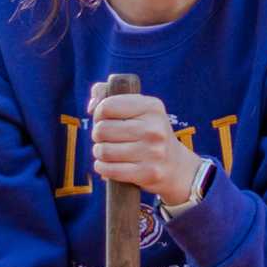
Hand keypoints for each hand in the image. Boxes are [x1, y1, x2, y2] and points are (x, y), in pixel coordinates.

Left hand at [90, 89, 198, 206]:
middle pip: (102, 129)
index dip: (99, 114)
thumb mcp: (137, 107)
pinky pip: (110, 170)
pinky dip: (102, 167)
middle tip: (106, 138)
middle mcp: (154, 128)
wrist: (176, 166)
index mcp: (152, 107)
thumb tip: (91, 107)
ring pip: (104, 151)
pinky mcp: (148, 173)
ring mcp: (153, 152)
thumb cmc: (148, 132)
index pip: (107, 106)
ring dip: (99, 152)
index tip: (105, 119)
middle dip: (97, 134)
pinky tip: (106, 165)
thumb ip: (107, 94)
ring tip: (106, 151)